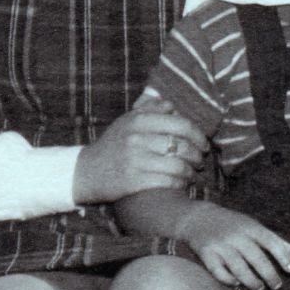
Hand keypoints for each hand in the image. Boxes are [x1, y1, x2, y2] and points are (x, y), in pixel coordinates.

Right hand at [73, 104, 205, 203]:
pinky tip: (180, 183)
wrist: (86, 171)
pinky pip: (167, 182)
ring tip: (192, 174)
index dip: (198, 136)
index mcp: (139, 120)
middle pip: (182, 146)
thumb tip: (171, 106)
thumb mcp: (126, 121)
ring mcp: (135, 160)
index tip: (203, 144)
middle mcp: (137, 138)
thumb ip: (149, 109)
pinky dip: (179, 183)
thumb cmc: (112, 145)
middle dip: (197, 156)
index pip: (181, 124)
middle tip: (200, 161)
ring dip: (190, 172)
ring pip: (178, 165)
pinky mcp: (133, 181)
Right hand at [180, 202, 289, 289]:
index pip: (270, 241)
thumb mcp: (251, 225)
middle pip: (256, 257)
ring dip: (251, 280)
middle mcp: (236, 236)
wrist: (196, 217)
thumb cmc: (230, 224)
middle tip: (277, 285)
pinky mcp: (206, 254)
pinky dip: (228, 279)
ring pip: (238, 267)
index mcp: (250, 227)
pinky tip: (236, 284)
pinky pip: (218, 271)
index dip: (282, 256)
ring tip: (260, 288)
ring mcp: (220, 245)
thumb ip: (272, 238)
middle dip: (269, 274)